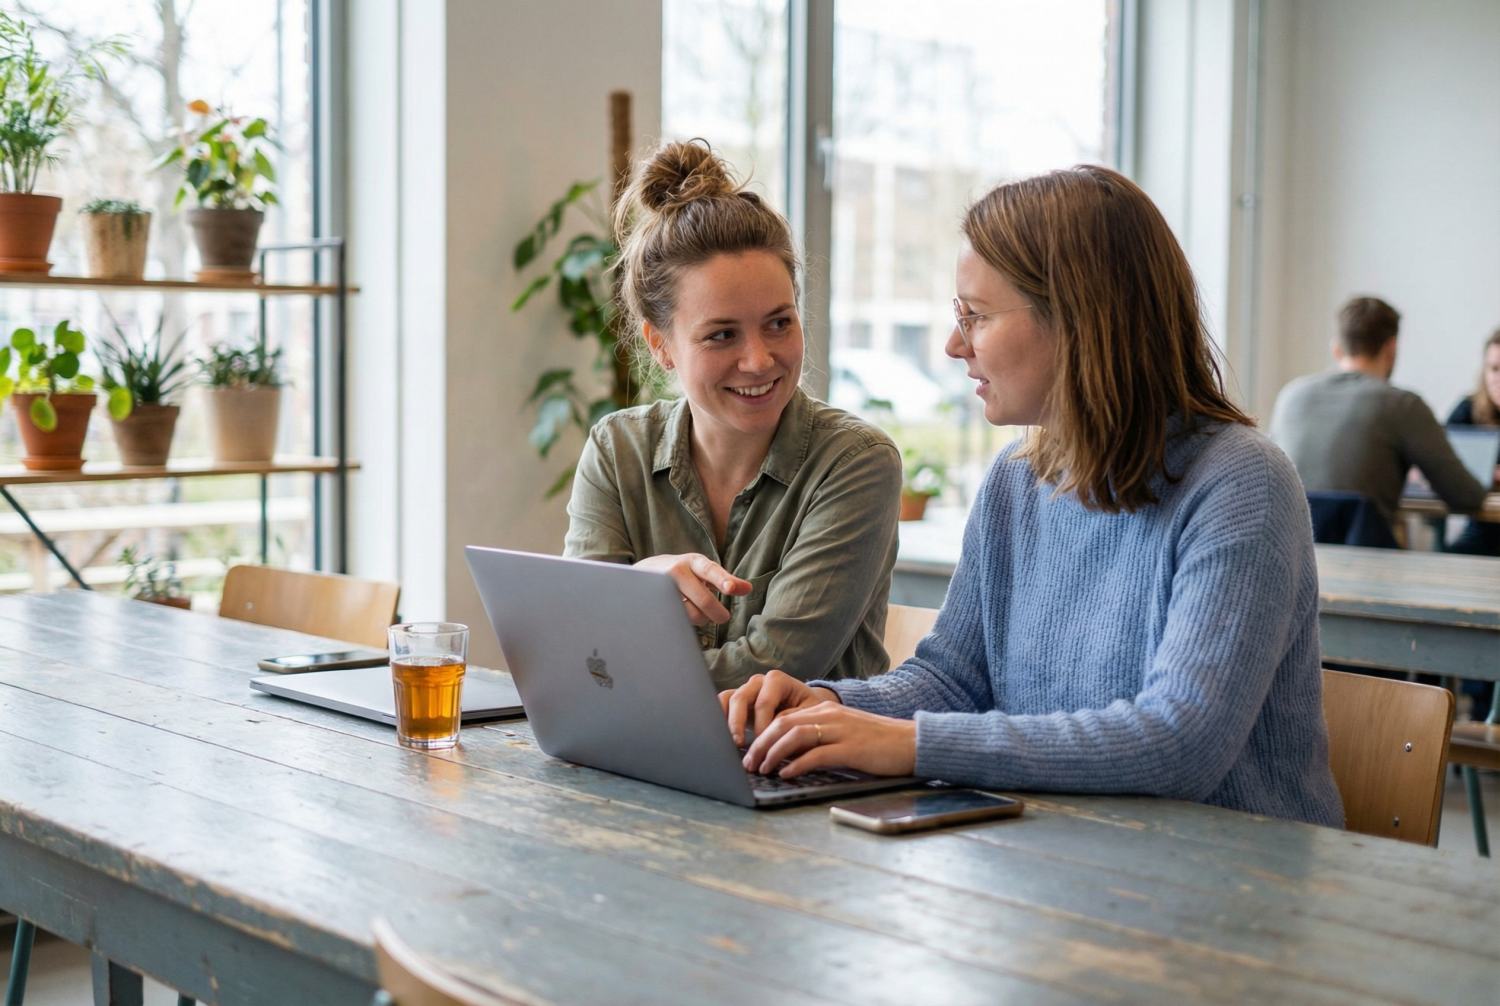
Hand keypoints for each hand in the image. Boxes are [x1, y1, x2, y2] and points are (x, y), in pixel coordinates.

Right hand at [634, 553, 750, 625]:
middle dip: (717, 613)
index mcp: (693, 561)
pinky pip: (678, 621)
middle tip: (723, 617)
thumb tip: (748, 589)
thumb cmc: (682, 572)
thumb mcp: (702, 570)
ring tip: (696, 611)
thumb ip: (725, 580)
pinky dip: (685, 622)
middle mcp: (676, 571)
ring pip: (691, 614)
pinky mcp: (654, 604)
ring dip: (700, 618)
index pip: (709, 570)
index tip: (731, 589)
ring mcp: (663, 588)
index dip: (722, 580)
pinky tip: (682, 614)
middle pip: (703, 600)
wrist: (644, 572)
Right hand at [718, 669, 835, 746]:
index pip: (764, 702)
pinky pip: (720, 704)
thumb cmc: (809, 714)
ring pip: (727, 699)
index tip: (764, 743)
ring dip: (724, 720)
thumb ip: (790, 720)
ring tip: (727, 741)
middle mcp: (758, 682)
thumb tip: (773, 733)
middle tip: (739, 743)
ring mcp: (746, 690)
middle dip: (738, 722)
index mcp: (777, 680)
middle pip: (741, 697)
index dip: (762, 724)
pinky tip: (719, 736)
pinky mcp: (736, 702)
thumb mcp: (806, 716)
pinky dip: (718, 718)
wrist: (806, 712)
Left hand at [741, 701, 916, 778]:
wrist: (912, 743)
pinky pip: (816, 754)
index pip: (784, 717)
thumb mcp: (843, 734)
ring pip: (794, 736)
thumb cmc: (877, 744)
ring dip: (773, 753)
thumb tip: (789, 757)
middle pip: (783, 724)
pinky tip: (786, 774)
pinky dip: (797, 764)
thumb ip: (818, 739)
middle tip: (748, 763)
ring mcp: (840, 730)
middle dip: (760, 744)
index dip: (763, 734)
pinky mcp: (851, 748)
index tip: (750, 752)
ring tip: (761, 769)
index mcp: (826, 709)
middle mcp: (830, 715)